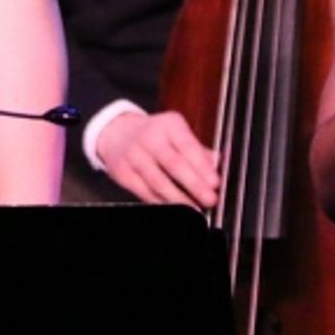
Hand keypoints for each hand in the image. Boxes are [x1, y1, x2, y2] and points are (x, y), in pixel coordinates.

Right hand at [95, 110, 220, 208]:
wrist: (116, 132)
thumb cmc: (155, 135)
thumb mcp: (177, 133)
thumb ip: (199, 150)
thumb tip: (218, 163)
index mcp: (168, 125)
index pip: (187, 145)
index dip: (202, 166)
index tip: (215, 182)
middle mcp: (149, 137)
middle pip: (173, 164)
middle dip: (194, 184)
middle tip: (210, 199)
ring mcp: (133, 155)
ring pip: (158, 182)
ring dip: (179, 199)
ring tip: (195, 210)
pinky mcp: (122, 172)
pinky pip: (145, 192)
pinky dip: (161, 202)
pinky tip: (175, 209)